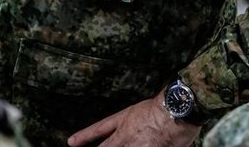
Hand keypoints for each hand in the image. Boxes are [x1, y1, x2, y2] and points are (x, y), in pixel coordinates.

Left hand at [68, 90, 201, 146]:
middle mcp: (126, 135)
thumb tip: (139, 130)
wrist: (178, 109)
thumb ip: (137, 122)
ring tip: (130, 145)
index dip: (85, 136)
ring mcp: (137, 146)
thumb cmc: (166, 105)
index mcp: (124, 120)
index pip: (99, 129)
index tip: (71, 142)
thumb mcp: (145, 109)